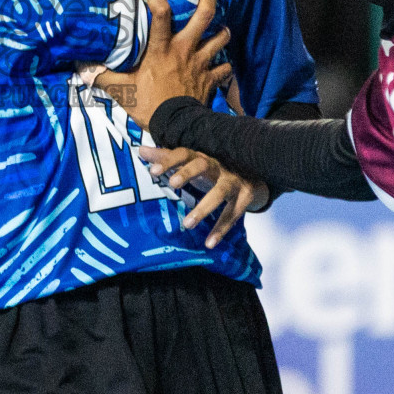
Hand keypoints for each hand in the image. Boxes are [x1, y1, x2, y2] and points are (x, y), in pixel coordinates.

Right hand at [95, 0, 232, 124]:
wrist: (177, 128)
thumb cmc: (149, 106)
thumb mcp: (121, 90)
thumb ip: (102, 76)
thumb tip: (81, 68)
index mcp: (161, 49)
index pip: (161, 14)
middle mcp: (184, 50)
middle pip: (204, 15)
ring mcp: (201, 63)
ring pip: (220, 37)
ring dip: (221, 30)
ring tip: (219, 26)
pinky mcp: (210, 78)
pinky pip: (224, 67)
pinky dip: (224, 64)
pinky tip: (220, 63)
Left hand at [138, 146, 268, 247]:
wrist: (253, 172)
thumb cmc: (212, 169)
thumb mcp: (191, 163)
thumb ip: (166, 157)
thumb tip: (140, 150)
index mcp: (200, 157)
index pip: (183, 153)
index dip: (168, 160)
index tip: (152, 171)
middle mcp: (217, 165)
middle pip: (202, 165)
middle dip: (188, 172)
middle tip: (172, 184)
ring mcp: (233, 181)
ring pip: (219, 193)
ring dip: (204, 208)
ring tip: (187, 224)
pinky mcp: (245, 196)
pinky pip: (233, 214)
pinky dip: (221, 229)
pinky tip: (209, 243)